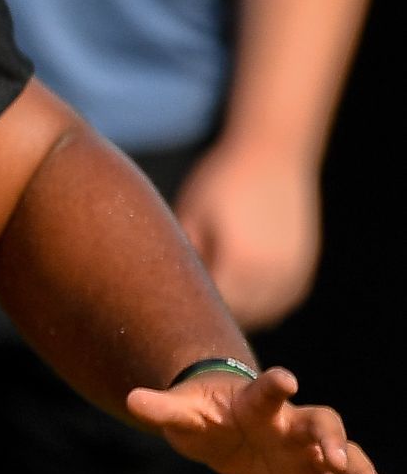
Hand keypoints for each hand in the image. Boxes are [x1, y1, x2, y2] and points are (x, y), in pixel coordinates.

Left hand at [127, 365, 387, 473]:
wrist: (222, 429)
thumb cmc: (203, 414)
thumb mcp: (181, 413)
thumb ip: (162, 408)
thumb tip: (132, 399)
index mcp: (259, 403)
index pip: (269, 390)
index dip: (276, 384)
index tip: (286, 379)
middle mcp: (293, 426)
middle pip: (322, 425)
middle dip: (331, 439)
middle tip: (335, 459)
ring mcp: (308, 454)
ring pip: (343, 465)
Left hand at [174, 140, 323, 327]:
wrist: (273, 154)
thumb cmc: (220, 184)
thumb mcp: (188, 218)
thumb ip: (181, 261)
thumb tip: (168, 298)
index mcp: (240, 261)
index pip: (210, 311)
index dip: (188, 314)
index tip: (168, 310)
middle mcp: (272, 272)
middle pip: (237, 319)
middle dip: (212, 317)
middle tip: (186, 309)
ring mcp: (293, 271)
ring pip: (262, 316)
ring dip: (239, 315)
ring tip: (211, 298)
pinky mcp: (304, 267)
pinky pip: (280, 304)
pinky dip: (261, 305)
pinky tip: (238, 290)